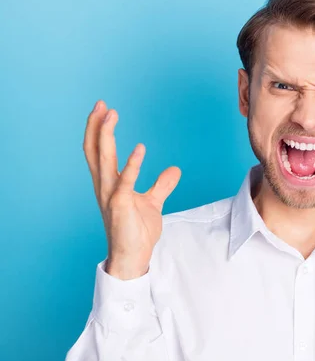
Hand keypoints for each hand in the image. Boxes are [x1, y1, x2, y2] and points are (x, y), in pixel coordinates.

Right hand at [83, 100, 181, 279]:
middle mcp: (104, 187)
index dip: (99, 131)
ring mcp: (110, 195)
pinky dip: (132, 164)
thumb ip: (161, 185)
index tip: (104, 110)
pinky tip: (140, 148)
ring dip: (106, 136)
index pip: (98, 152)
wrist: (133, 257)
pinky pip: (125, 181)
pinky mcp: (120, 206)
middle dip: (97, 126)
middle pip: (95, 150)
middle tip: (101, 103)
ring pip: (103, 160)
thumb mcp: (152, 203)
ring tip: (111, 114)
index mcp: (109, 184)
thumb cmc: (137, 232)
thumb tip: (174, 170)